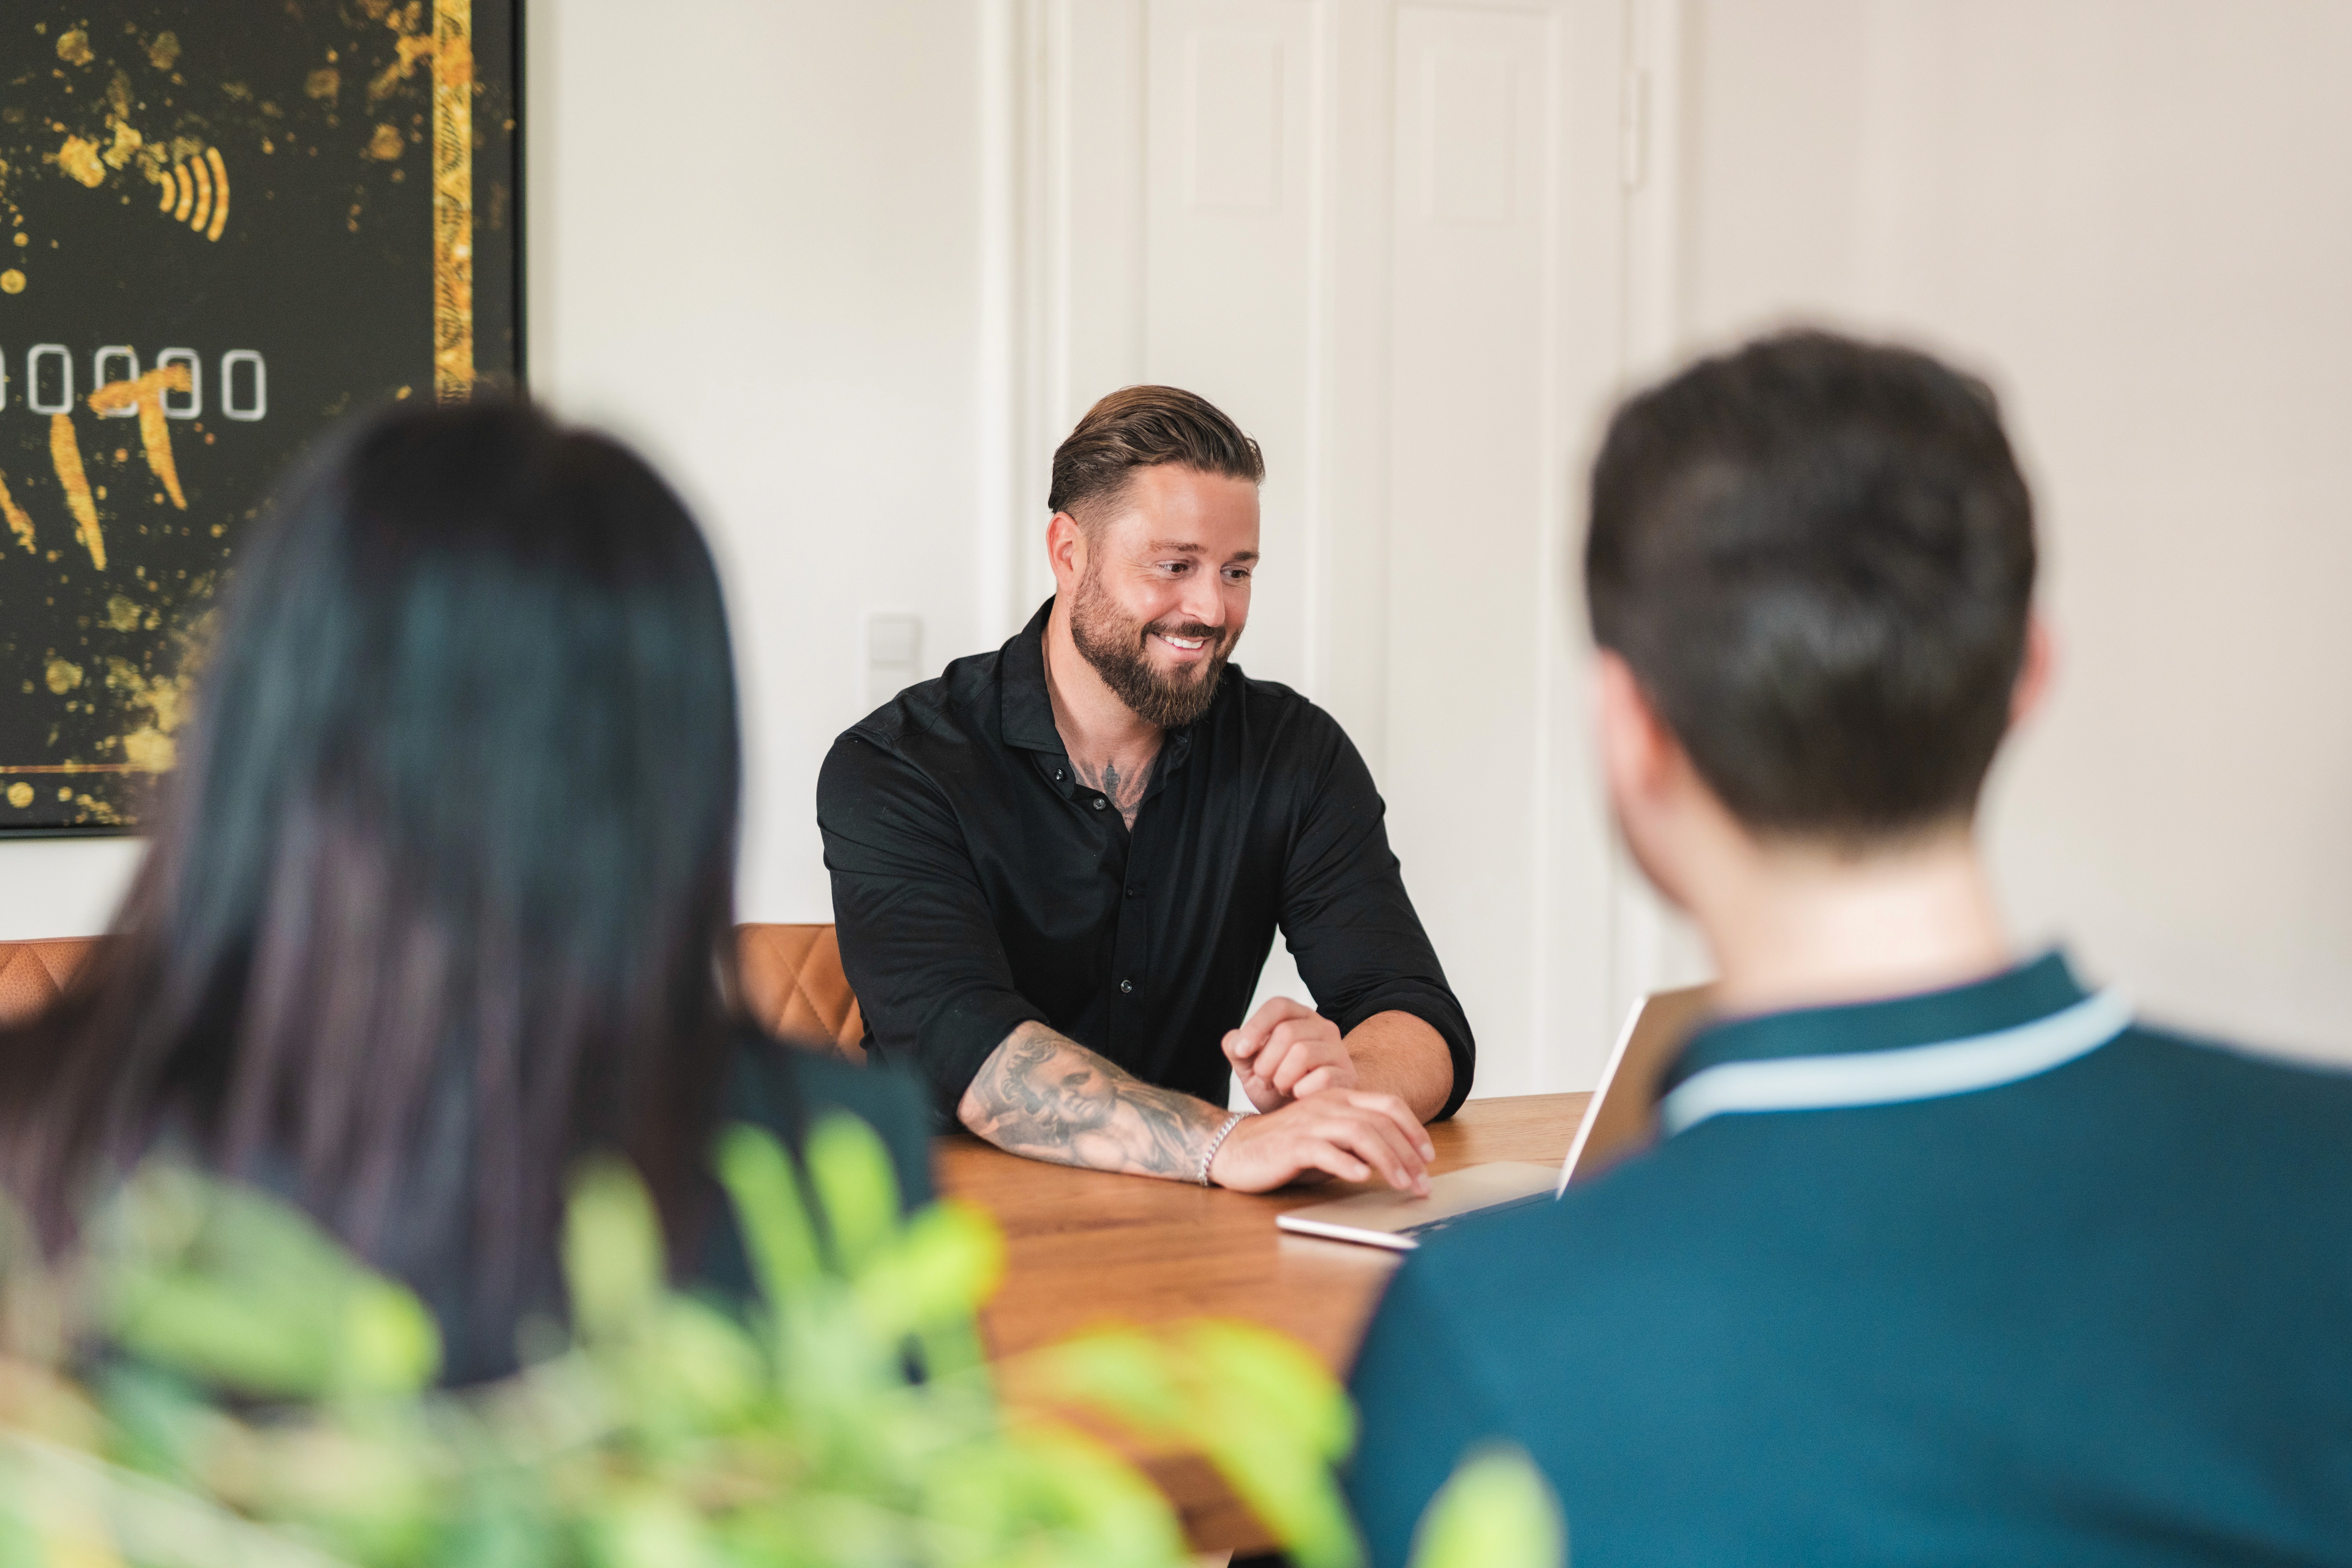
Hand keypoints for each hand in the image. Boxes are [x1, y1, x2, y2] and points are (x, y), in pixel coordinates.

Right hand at [1206, 1089, 1433, 1194]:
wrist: (1235, 1149)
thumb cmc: (1285, 1148)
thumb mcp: (1329, 1141)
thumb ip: (1357, 1144)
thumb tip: (1395, 1162)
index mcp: (1339, 1098)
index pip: (1388, 1104)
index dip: (1414, 1128)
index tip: (1429, 1156)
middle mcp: (1328, 1105)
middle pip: (1380, 1122)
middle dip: (1408, 1154)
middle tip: (1423, 1183)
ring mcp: (1310, 1123)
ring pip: (1360, 1134)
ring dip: (1388, 1160)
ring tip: (1402, 1184)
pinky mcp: (1292, 1144)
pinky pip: (1325, 1151)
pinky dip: (1347, 1164)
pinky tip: (1361, 1177)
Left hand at [1223, 997, 1357, 1110]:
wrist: (1299, 1118)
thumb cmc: (1275, 1088)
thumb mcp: (1249, 1068)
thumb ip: (1237, 1050)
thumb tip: (1235, 1040)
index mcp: (1298, 1018)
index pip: (1279, 1006)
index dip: (1256, 1026)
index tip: (1241, 1051)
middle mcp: (1322, 1028)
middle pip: (1287, 1032)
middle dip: (1266, 1062)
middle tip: (1265, 1078)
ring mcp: (1338, 1051)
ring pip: (1303, 1053)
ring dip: (1282, 1078)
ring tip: (1282, 1087)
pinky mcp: (1348, 1076)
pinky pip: (1322, 1077)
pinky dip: (1301, 1091)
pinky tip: (1298, 1096)